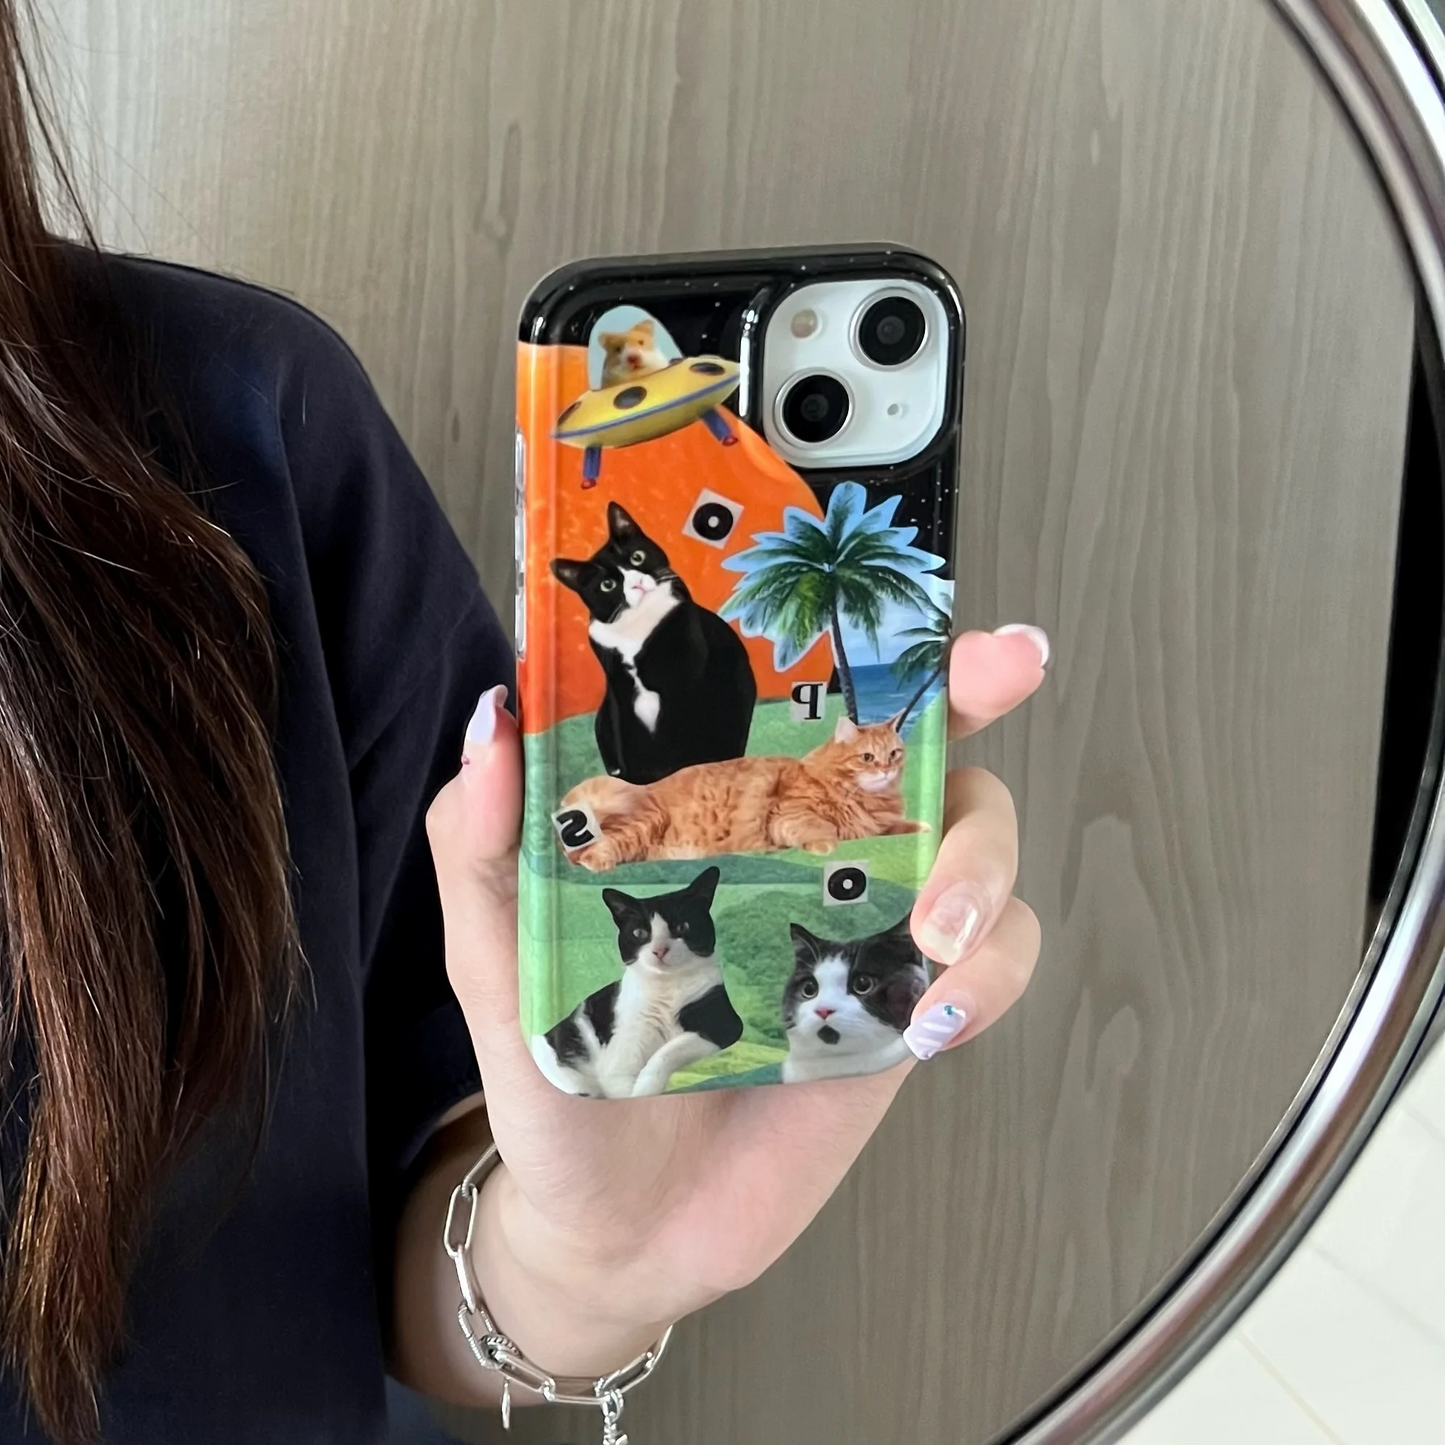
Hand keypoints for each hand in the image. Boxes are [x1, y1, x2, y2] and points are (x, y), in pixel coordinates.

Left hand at [420, 626, 1046, 1385]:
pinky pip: (989, 968)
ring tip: (930, 929)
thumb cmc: (556, 1079)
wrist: (616, 1229)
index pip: (791, 705)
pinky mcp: (899, 1011)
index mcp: (716, 816)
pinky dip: (990, 976)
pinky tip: (932, 1015)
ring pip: (980, 848)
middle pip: (917, 750)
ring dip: (983, 863)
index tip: (913, 598)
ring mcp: (862, 929)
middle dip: (972, 700)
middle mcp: (803, 855)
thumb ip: (486, 843)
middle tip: (1000, 676)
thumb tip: (494, 715)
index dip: (851, 642)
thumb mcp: (496, 953)